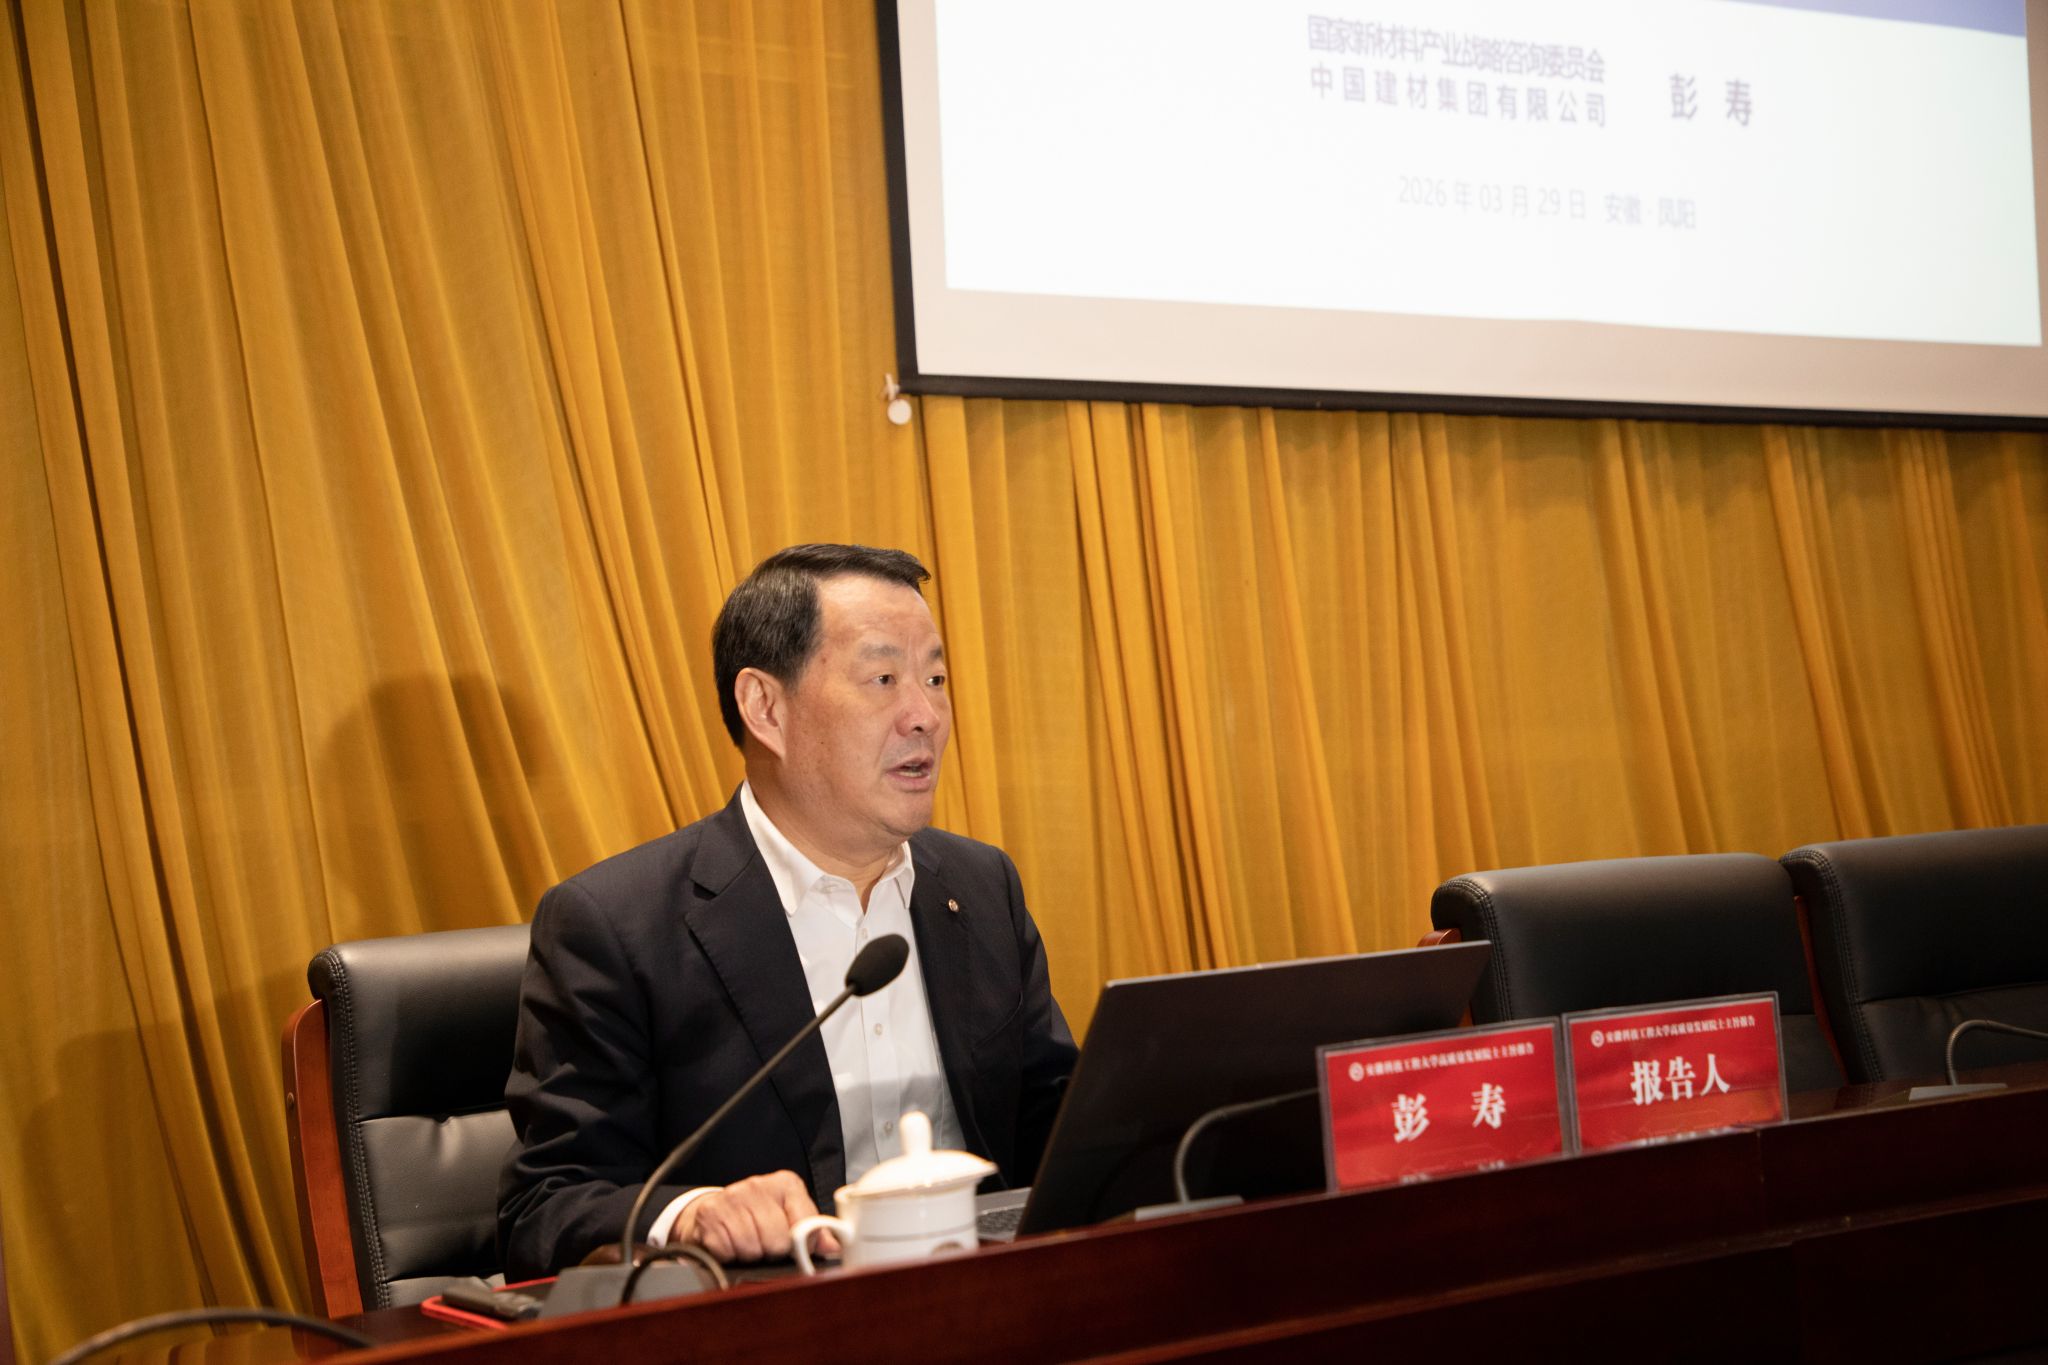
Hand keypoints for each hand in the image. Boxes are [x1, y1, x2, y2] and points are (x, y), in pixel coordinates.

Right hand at [670, 1171, 835, 1262]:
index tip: (794, 1246)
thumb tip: (836, 1247)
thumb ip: (814, 1231)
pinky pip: (728, 1251)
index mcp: (786, 1184)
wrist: (710, 1213)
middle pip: (778, 1241)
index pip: (806, 1224)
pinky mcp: (710, 1215)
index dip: (801, 1244)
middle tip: (764, 1245)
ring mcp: (732, 1197)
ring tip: (746, 1244)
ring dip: (750, 1255)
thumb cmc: (755, 1218)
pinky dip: (728, 1256)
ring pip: (753, 1248)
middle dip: (772, 1252)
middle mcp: (758, 1185)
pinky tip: (728, 1245)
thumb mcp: (788, 1217)